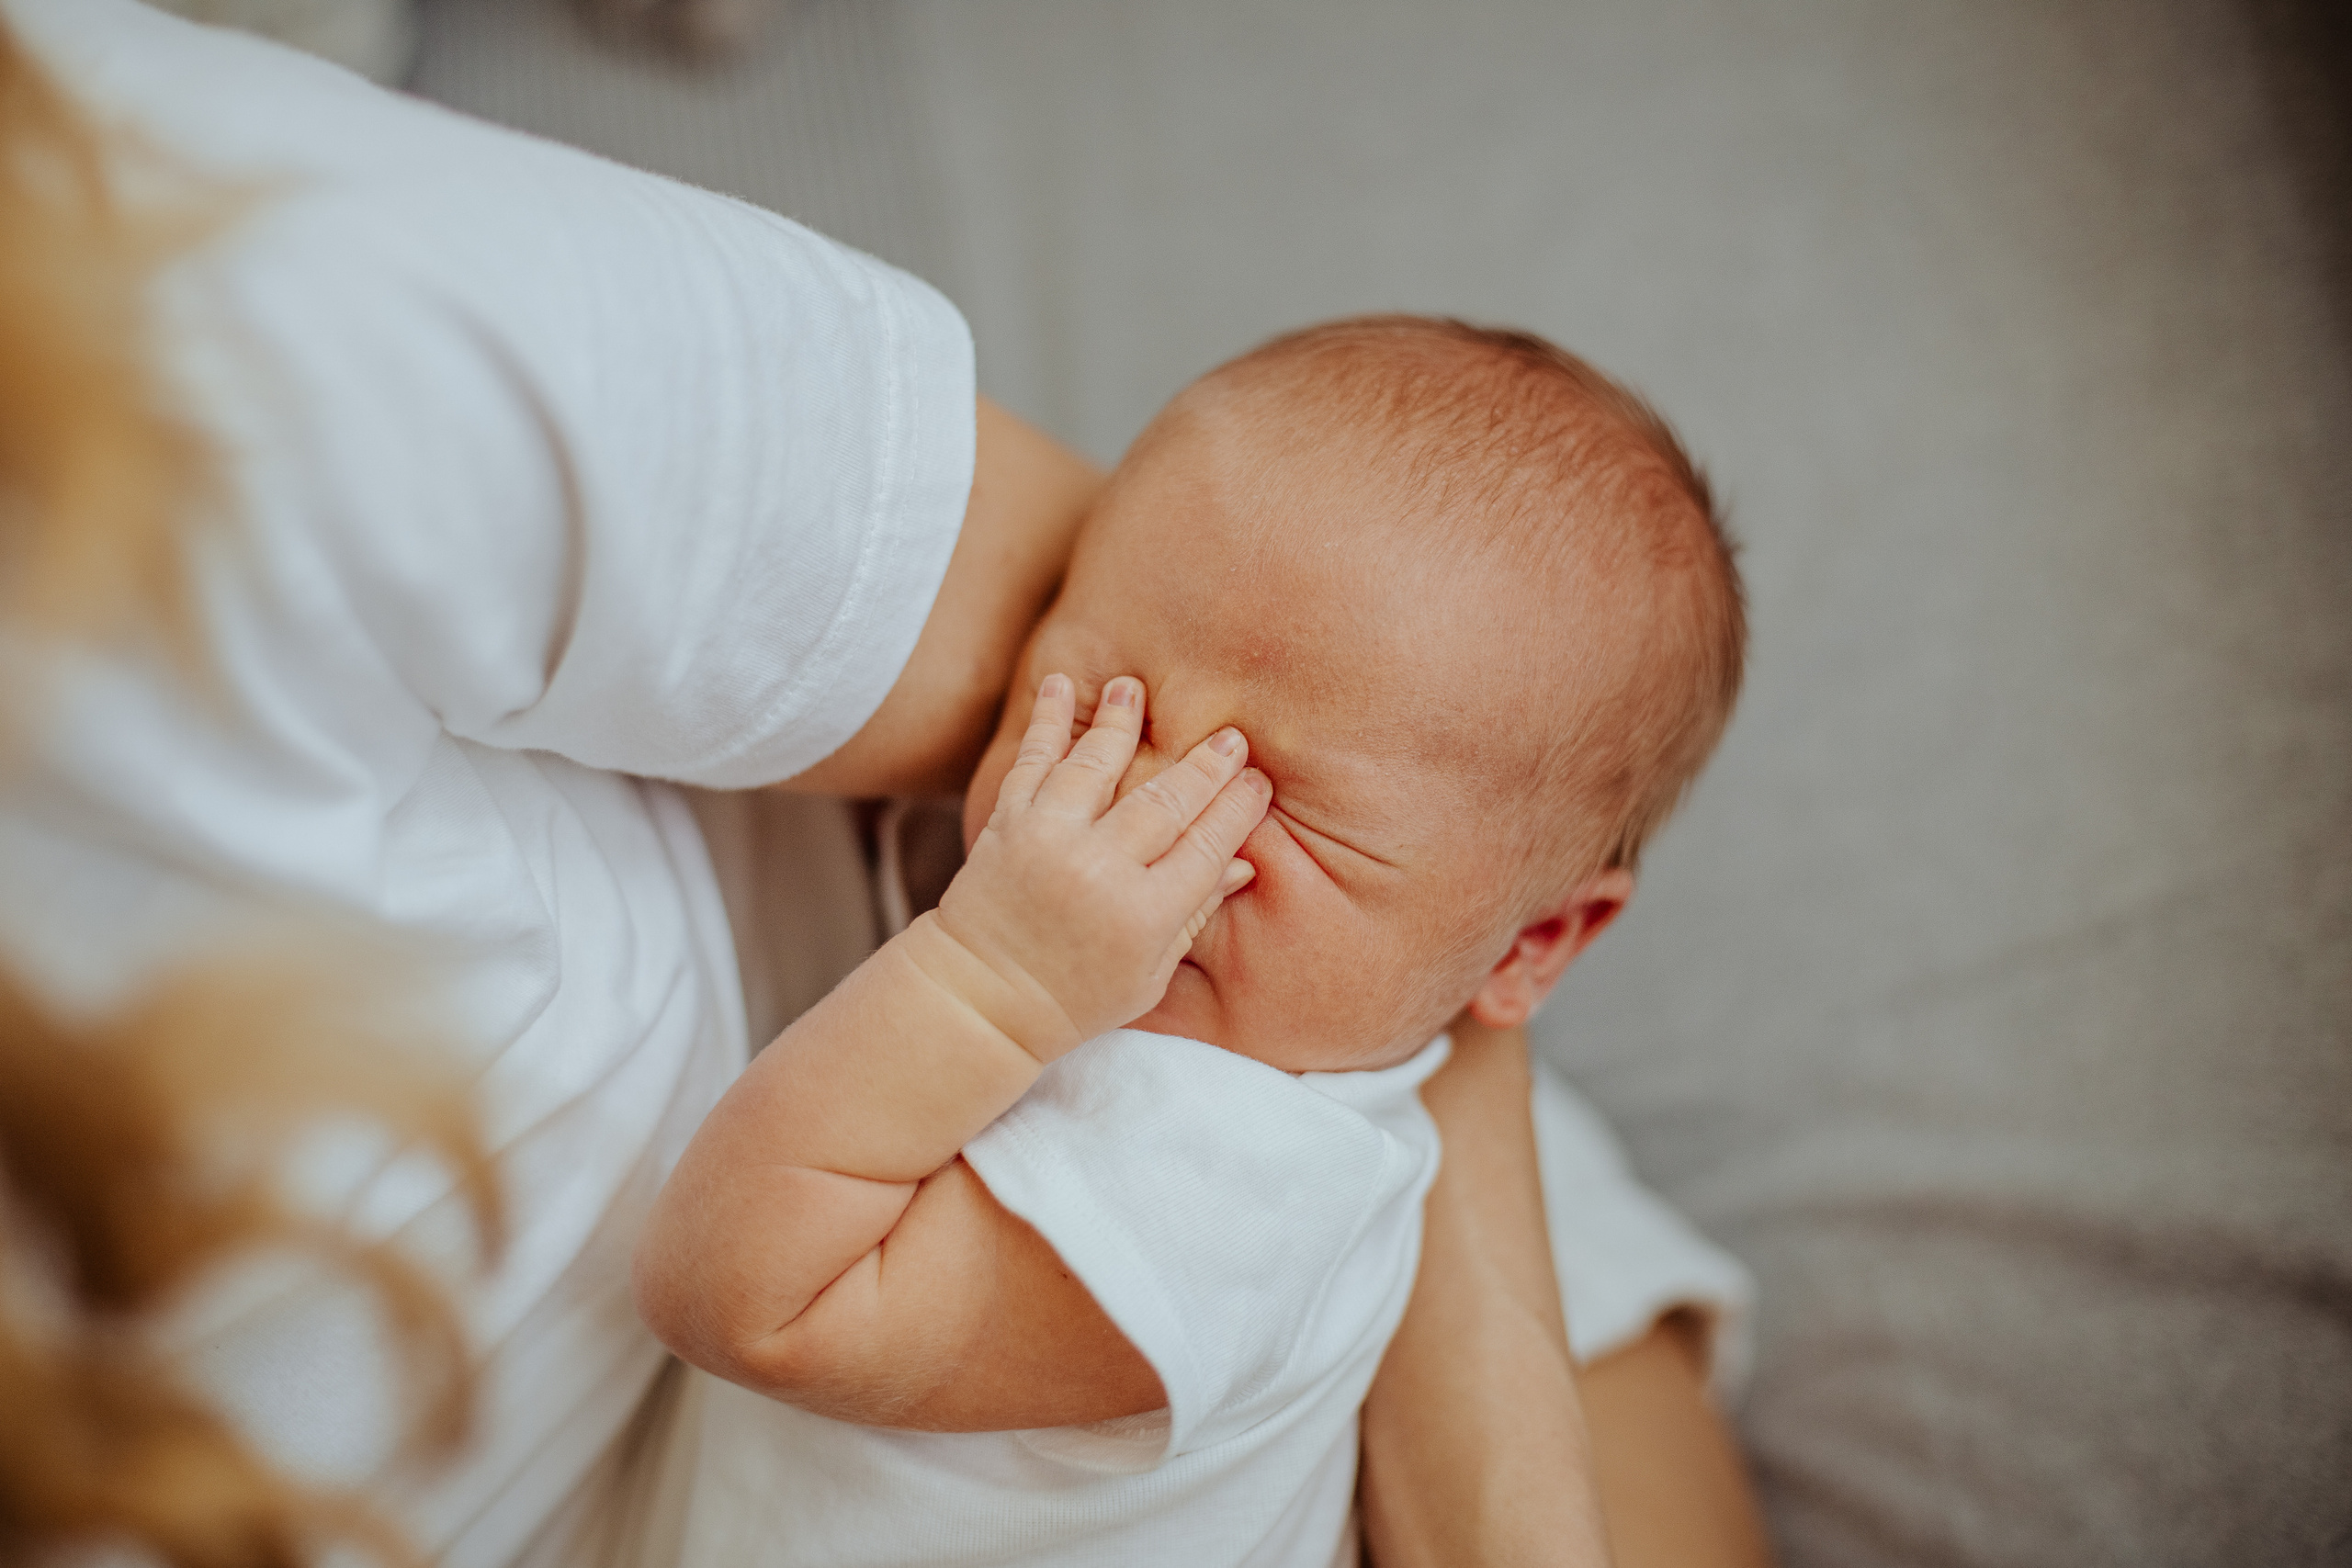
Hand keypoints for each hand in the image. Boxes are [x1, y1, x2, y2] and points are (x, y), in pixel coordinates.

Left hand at [931, 674, 1269, 1059]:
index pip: (1206, 848)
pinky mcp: (1007, 826)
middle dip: (1205, 765)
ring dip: (1120, 723)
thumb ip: (1193, 916)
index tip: (1259, 782)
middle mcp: (1098, 871)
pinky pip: (1032, 762)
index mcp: (1142, 916)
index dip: (1237, 811)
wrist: (981, 998)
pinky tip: (1058, 686)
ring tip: (1135, 689)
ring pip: (1096, 766)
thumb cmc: (1074, 997)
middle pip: (1166, 802)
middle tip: (1232, 736)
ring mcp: (1049, 842)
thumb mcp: (1149, 975)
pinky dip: (1046, 722)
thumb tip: (1243, 863)